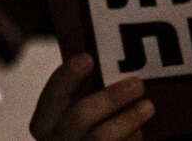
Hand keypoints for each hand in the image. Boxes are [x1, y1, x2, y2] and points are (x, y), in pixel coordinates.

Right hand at [30, 54, 153, 140]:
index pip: (52, 95)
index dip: (68, 75)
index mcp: (44, 125)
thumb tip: (108, 74)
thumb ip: (80, 101)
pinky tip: (139, 131)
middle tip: (137, 84)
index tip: (88, 58)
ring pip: (101, 138)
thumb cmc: (79, 135)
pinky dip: (130, 140)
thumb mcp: (68, 120)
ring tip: (147, 106)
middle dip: (110, 98)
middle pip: (80, 116)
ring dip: (127, 120)